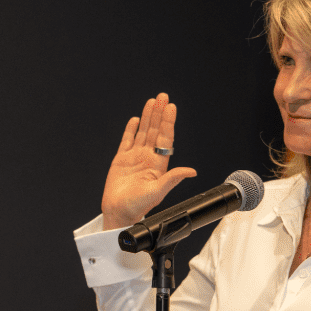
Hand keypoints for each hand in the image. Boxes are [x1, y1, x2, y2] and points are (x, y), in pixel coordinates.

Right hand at [100, 93, 196, 229]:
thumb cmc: (137, 206)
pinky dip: (131, 129)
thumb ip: (172, 179)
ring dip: (147, 117)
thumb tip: (191, 171)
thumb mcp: (158, 192)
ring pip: (142, 132)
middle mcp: (148, 158)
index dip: (168, 122)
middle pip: (154, 131)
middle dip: (159, 113)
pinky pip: (127, 140)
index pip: (165, 138)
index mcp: (158, 164)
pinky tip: (135, 120)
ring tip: (151, 101)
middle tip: (162, 97)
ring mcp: (134, 157)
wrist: (118, 212)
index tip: (171, 108)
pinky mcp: (121, 160)